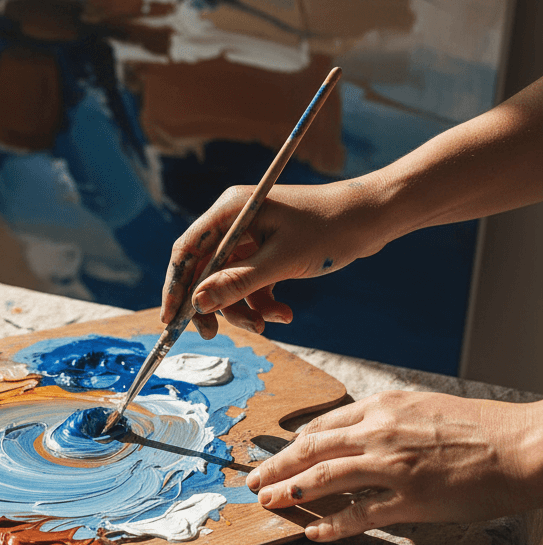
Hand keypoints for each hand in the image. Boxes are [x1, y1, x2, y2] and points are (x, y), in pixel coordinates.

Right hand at [161, 180, 385, 336]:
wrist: (373, 219)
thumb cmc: (330, 229)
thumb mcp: (282, 261)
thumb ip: (237, 283)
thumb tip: (197, 303)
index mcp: (230, 210)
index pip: (187, 251)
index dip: (175, 286)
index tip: (170, 319)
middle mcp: (234, 221)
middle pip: (204, 271)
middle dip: (212, 304)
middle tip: (213, 334)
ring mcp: (250, 237)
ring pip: (227, 283)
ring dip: (242, 308)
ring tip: (267, 325)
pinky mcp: (266, 251)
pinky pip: (250, 284)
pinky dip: (262, 302)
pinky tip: (284, 314)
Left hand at [245, 392, 542, 540]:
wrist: (524, 445)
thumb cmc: (480, 426)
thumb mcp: (424, 407)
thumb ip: (387, 418)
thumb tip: (356, 431)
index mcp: (382, 406)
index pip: (322, 425)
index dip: (293, 443)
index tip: (277, 454)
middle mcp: (379, 431)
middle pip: (310, 449)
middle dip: (275, 466)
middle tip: (252, 480)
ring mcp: (392, 466)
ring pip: (324, 478)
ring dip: (289, 491)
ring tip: (268, 502)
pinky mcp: (410, 499)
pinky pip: (359, 514)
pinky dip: (332, 525)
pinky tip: (313, 531)